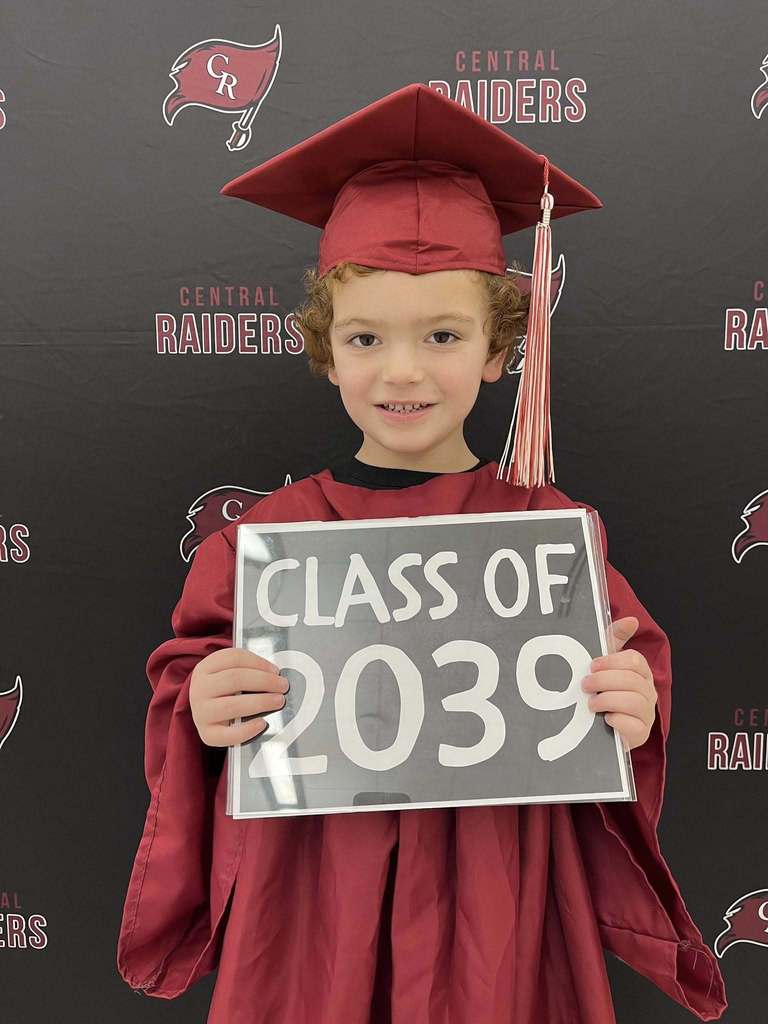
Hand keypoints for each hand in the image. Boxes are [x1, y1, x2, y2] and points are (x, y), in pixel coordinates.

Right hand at [189, 647, 289, 746]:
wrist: (203, 712)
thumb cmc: (223, 690)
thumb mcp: (228, 672)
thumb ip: (248, 669)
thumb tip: (276, 675)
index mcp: (205, 667)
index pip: (234, 658)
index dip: (258, 663)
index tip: (276, 670)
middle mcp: (199, 689)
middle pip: (234, 679)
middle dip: (264, 681)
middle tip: (283, 686)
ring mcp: (201, 712)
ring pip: (232, 705)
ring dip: (260, 702)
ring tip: (278, 701)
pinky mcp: (206, 734)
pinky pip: (227, 735)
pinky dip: (247, 730)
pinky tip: (262, 724)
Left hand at [581, 616, 657, 751]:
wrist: (607, 728)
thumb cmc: (608, 691)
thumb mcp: (608, 664)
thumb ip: (615, 639)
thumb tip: (631, 619)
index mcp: (641, 672)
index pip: (634, 660)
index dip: (611, 661)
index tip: (592, 666)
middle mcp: (648, 692)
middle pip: (631, 680)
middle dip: (603, 681)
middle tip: (585, 685)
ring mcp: (647, 714)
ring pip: (632, 701)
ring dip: (606, 700)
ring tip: (591, 703)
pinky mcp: (641, 734)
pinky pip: (632, 725)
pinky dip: (616, 720)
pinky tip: (605, 719)